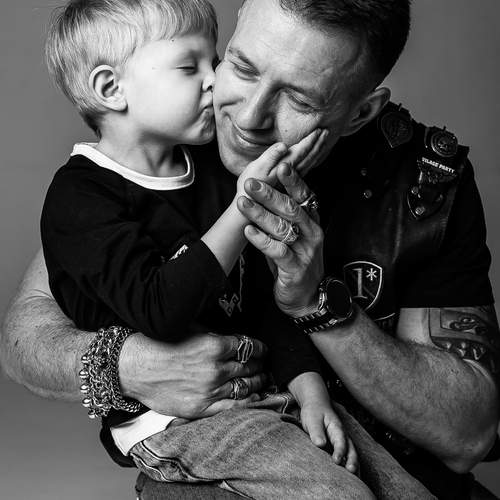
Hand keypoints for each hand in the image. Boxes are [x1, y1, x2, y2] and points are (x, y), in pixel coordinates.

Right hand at [119, 332, 267, 417]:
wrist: (133, 367)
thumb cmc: (158, 344)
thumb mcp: (189, 329)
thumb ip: (213, 335)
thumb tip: (232, 339)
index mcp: (214, 345)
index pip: (248, 346)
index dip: (260, 348)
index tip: (262, 349)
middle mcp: (215, 368)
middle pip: (249, 366)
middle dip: (260, 364)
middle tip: (264, 364)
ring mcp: (209, 390)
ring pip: (245, 386)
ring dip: (258, 382)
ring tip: (263, 379)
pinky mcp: (200, 408)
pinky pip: (233, 407)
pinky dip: (248, 402)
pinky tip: (255, 398)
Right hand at [236, 129, 328, 195]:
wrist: (248, 210)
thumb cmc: (247, 189)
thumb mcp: (255, 171)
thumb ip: (270, 157)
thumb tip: (283, 146)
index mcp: (284, 169)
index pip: (301, 152)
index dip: (310, 141)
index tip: (318, 130)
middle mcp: (291, 176)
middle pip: (309, 158)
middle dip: (317, 145)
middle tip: (325, 132)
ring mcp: (291, 182)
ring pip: (308, 165)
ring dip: (316, 152)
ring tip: (322, 141)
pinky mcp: (288, 186)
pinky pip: (304, 170)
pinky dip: (310, 161)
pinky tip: (311, 158)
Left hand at [237, 164, 323, 316]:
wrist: (308, 297)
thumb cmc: (295, 262)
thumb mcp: (293, 236)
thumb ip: (283, 217)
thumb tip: (264, 191)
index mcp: (312, 222)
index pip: (304, 197)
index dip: (293, 181)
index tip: (280, 165)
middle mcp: (311, 234)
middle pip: (290, 209)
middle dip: (269, 195)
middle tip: (250, 184)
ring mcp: (305, 251)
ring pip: (282, 228)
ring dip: (260, 214)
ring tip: (242, 203)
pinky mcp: (295, 268)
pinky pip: (278, 251)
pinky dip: (262, 240)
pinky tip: (249, 231)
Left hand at [300, 402, 358, 473]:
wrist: (316, 404)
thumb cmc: (314, 412)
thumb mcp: (312, 419)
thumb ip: (316, 431)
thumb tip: (320, 444)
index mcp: (336, 428)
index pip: (340, 440)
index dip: (339, 451)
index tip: (336, 461)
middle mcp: (343, 435)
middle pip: (351, 449)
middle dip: (352, 461)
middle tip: (352, 472)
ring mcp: (342, 441)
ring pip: (351, 454)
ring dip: (354, 465)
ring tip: (356, 480)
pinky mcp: (338, 446)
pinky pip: (347, 457)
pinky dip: (350, 466)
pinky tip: (351, 478)